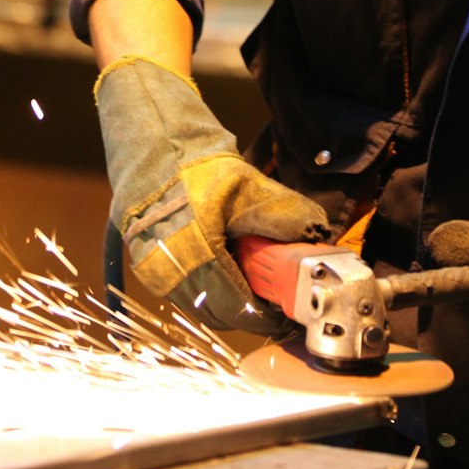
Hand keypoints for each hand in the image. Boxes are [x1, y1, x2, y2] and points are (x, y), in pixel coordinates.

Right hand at [95, 56, 329, 333]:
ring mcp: (157, 275)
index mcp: (197, 255)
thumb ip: (285, 213)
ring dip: (230, 304)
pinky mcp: (150, 271)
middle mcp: (171, 273)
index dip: (267, 316)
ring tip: (254, 285)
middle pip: (222, 315)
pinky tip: (228, 273)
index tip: (288, 310)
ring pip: (203, 309)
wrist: (153, 152)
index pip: (238, 309)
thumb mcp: (249, 187)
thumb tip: (319, 235)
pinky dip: (211, 293)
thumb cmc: (199, 169)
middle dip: (251, 310)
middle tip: (276, 297)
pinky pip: (188, 296)